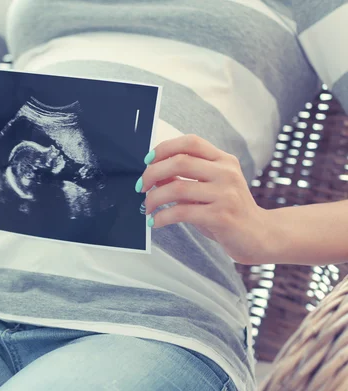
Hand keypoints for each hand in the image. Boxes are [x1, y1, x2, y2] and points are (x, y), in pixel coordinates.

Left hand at [139, 134, 268, 264]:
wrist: (260, 236)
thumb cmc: (228, 212)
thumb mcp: (208, 189)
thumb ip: (184, 179)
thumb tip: (152, 174)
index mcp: (224, 161)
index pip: (191, 142)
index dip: (165, 148)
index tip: (147, 161)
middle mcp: (226, 173)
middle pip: (180, 161)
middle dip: (152, 173)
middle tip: (141, 187)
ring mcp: (226, 194)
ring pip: (177, 187)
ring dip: (154, 198)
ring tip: (146, 207)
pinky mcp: (222, 216)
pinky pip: (182, 212)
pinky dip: (162, 217)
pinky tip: (155, 222)